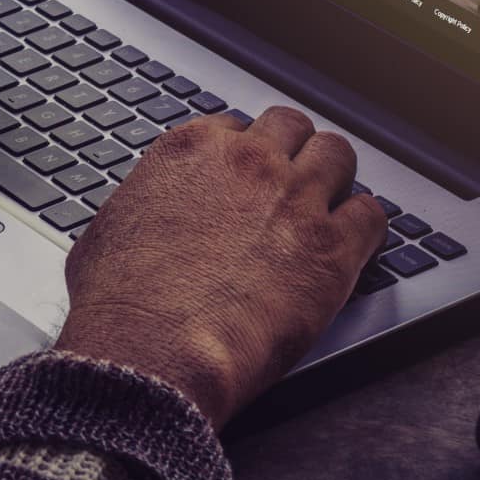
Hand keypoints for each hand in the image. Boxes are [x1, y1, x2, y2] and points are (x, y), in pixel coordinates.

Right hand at [55, 107, 384, 428]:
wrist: (150, 352)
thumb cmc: (118, 304)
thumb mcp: (108, 231)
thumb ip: (142, 206)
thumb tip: (144, 218)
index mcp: (190, 151)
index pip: (236, 128)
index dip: (244, 156)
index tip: (245, 180)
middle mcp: (247, 161)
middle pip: (291, 127)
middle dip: (293, 153)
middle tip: (291, 185)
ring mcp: (294, 198)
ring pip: (338, 154)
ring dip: (334, 178)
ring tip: (329, 207)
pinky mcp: (331, 246)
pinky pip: (372, 214)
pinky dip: (365, 227)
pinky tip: (353, 245)